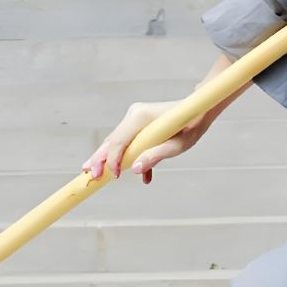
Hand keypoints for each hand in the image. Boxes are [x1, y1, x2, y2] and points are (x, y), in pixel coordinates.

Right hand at [84, 100, 207, 185]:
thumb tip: (136, 169)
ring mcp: (135, 117)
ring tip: (95, 173)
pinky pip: (128, 141)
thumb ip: (156, 156)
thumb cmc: (190, 126)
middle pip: (112, 141)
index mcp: (140, 117)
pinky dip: (127, 155)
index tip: (111, 176)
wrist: (198, 110)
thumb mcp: (177, 146)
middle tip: (88, 176)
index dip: (112, 161)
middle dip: (100, 159)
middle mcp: (133, 114)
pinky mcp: (139, 122)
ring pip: (117, 141)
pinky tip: (128, 171)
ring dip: (109, 158)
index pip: (118, 142)